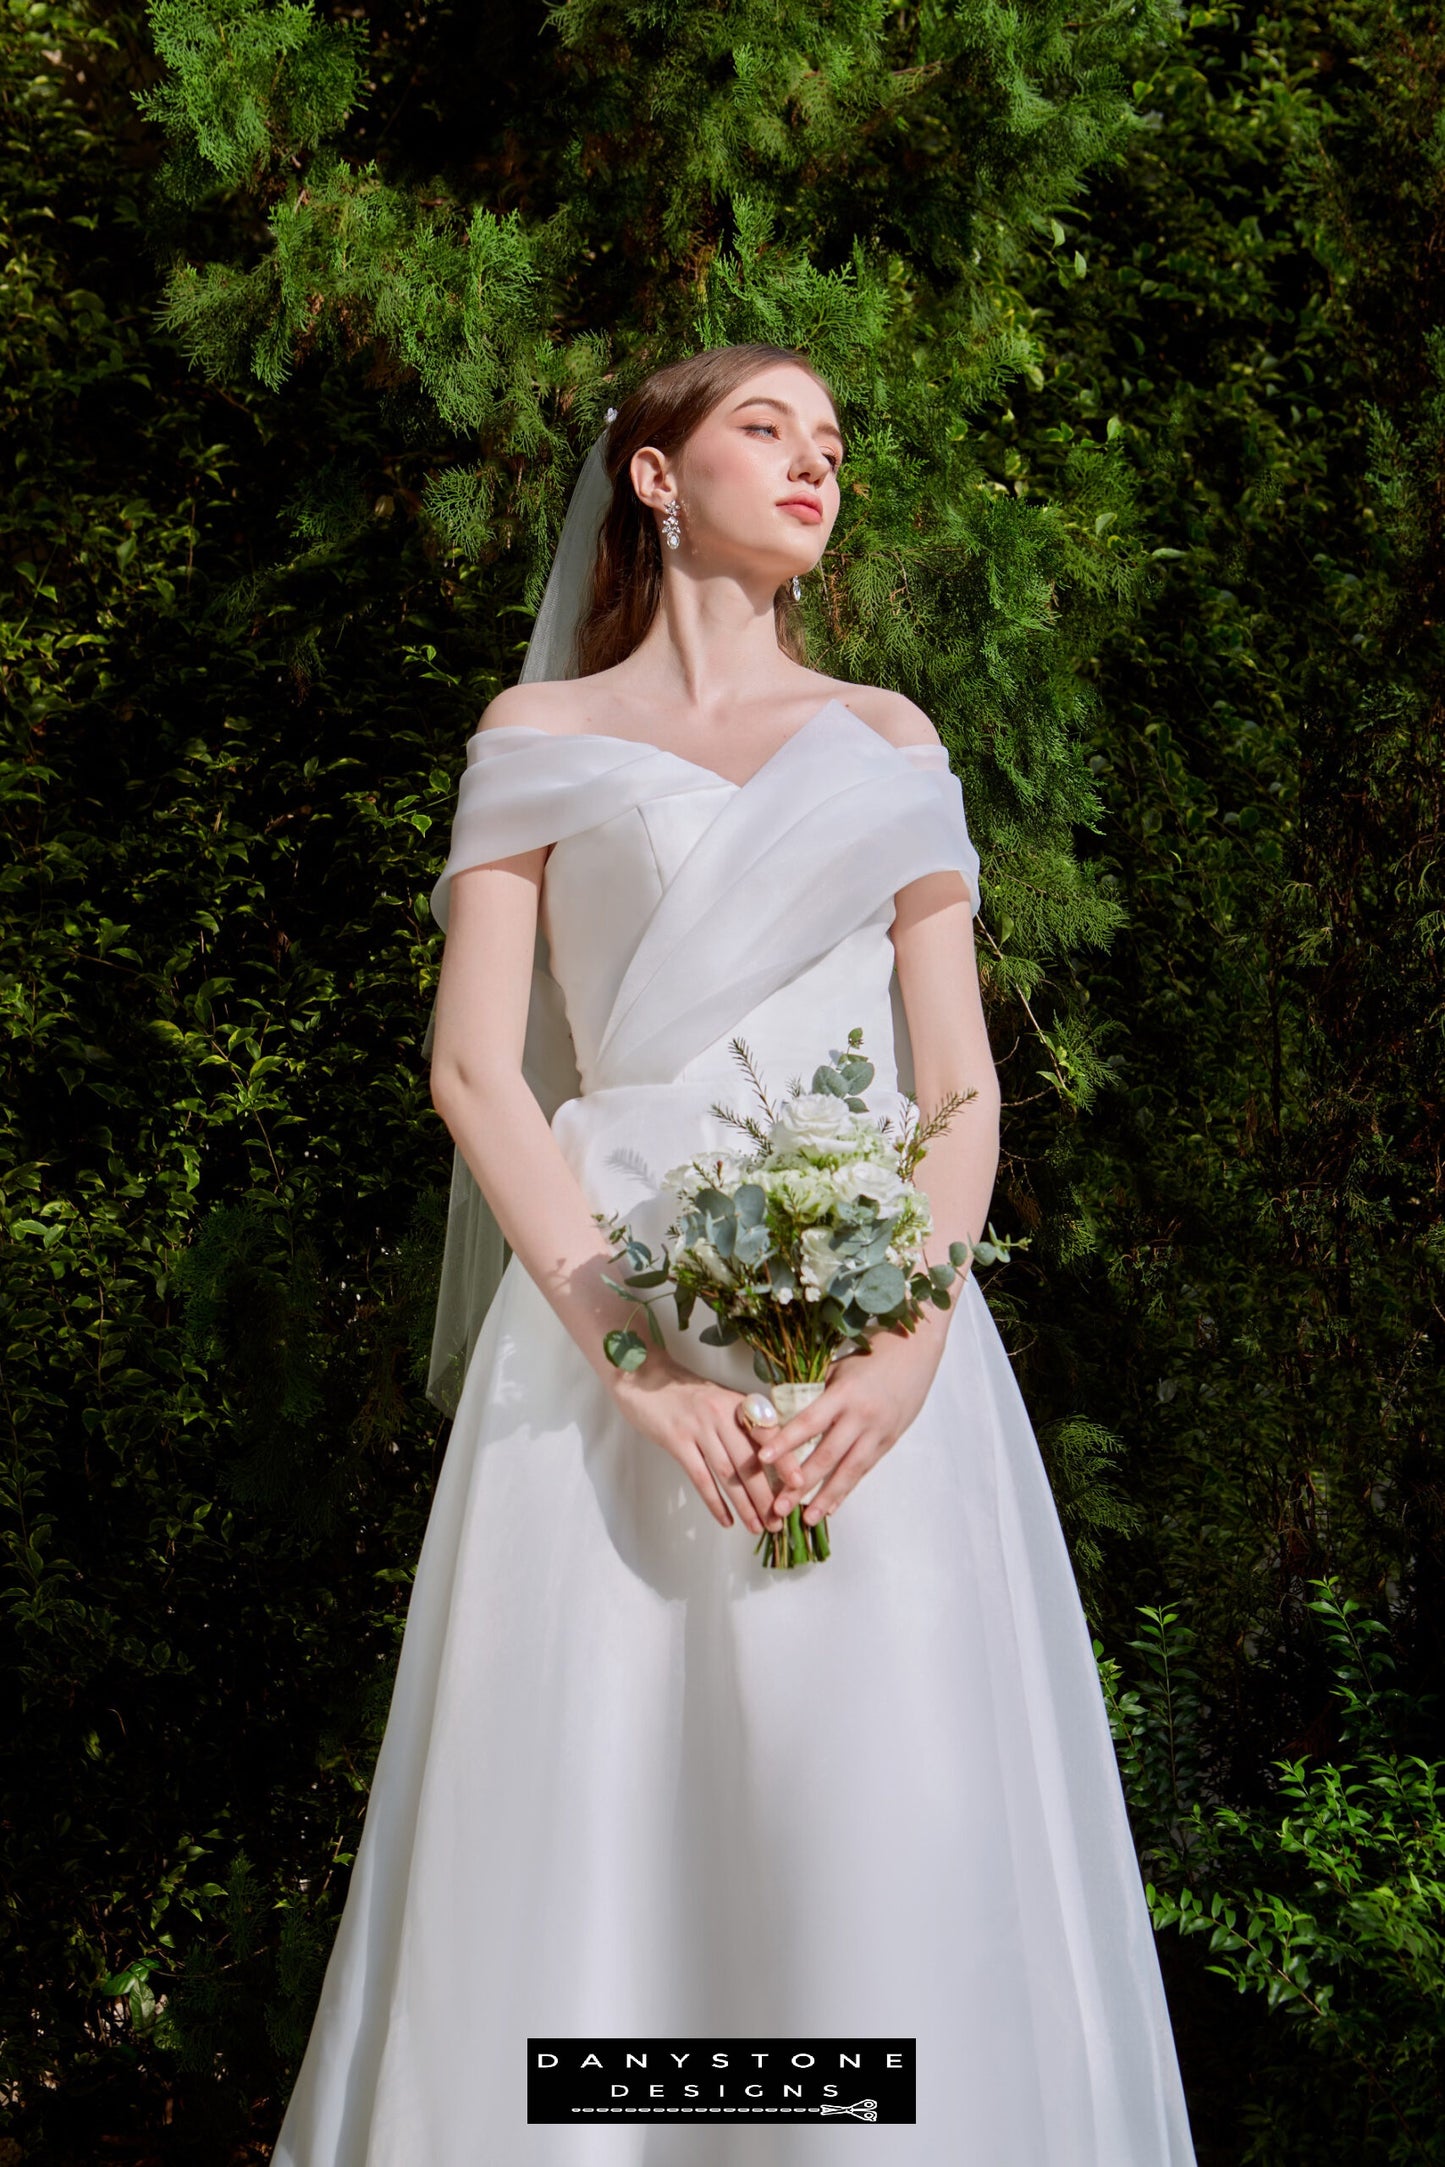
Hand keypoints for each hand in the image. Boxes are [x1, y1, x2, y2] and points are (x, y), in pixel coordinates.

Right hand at [606, 1354, 815, 1534]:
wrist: (645, 1378)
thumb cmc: (686, 1393)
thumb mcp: (721, 1399)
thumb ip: (743, 1422)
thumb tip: (771, 1457)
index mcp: (738, 1403)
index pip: (769, 1436)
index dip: (786, 1462)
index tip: (800, 1486)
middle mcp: (722, 1414)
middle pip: (750, 1462)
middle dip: (767, 1495)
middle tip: (779, 1521)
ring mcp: (699, 1427)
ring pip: (728, 1474)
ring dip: (745, 1504)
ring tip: (757, 1527)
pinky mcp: (676, 1440)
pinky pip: (700, 1478)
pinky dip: (715, 1502)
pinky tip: (726, 1520)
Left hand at [754, 1327, 946, 1526]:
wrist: (914, 1354)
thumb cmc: (870, 1358)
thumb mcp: (838, 1368)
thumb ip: (813, 1392)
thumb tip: (778, 1413)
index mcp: (844, 1394)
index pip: (809, 1421)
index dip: (785, 1441)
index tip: (762, 1459)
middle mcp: (861, 1417)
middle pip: (827, 1455)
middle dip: (801, 1483)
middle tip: (779, 1507)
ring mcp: (877, 1432)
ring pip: (848, 1471)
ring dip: (826, 1497)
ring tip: (806, 1519)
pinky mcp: (888, 1442)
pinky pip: (864, 1471)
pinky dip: (845, 1490)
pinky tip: (830, 1507)